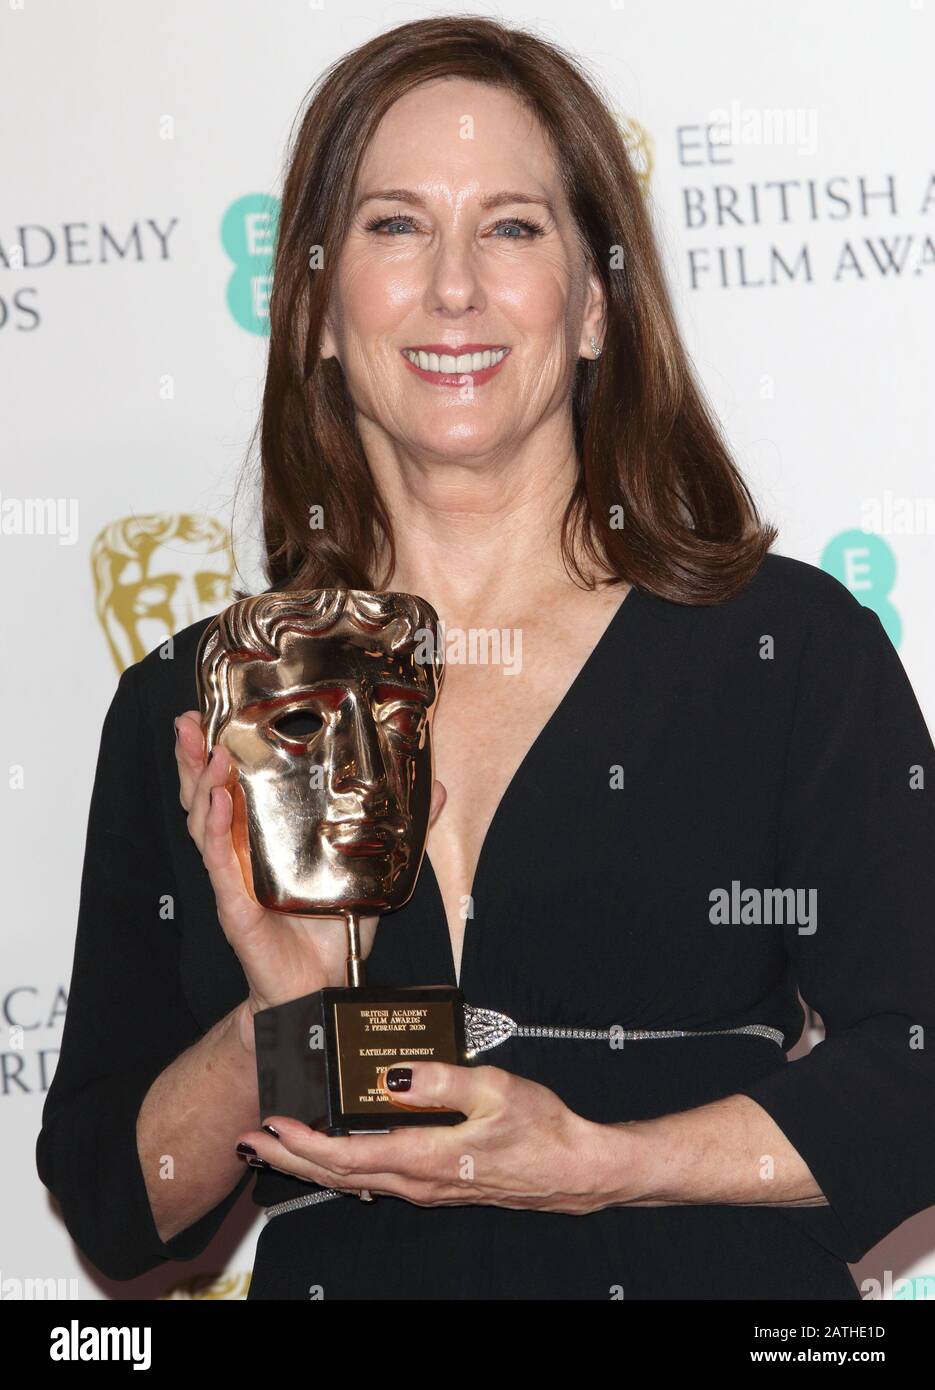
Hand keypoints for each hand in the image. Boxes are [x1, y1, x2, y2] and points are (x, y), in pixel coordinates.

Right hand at [174, 710, 445, 1051]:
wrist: (321, 989)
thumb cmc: (333, 931)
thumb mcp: (371, 870)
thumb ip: (403, 831)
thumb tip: (438, 791)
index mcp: (265, 838)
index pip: (235, 786)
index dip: (221, 751)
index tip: (217, 712)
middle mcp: (243, 852)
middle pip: (206, 796)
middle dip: (194, 756)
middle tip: (190, 720)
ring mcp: (235, 877)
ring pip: (205, 823)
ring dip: (204, 783)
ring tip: (211, 749)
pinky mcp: (236, 905)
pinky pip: (220, 863)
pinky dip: (217, 831)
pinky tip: (219, 802)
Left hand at [235, 1061, 637, 1213]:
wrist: (575, 1168)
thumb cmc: (541, 1129)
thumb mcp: (492, 1089)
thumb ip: (439, 1081)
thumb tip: (391, 1077)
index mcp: (427, 1157)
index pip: (348, 1156)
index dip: (303, 1144)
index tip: (270, 1127)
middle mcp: (419, 1180)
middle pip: (338, 1176)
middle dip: (289, 1159)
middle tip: (250, 1141)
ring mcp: (427, 1186)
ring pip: (355, 1180)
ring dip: (312, 1163)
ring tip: (279, 1146)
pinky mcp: (438, 1182)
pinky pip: (377, 1178)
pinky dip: (344, 1166)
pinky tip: (337, 1154)